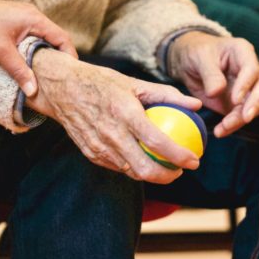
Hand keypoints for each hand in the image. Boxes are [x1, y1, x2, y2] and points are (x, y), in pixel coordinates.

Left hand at [0, 0, 77, 95]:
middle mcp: (32, 15)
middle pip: (54, 38)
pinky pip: (31, 36)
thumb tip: (33, 91)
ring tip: (44, 74)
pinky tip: (27, 63)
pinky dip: (33, 49)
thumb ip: (19, 71)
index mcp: (34, 19)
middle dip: (58, 57)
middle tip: (59, 77)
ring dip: (44, 54)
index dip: (69, 56)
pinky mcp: (13, 21)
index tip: (70, 74)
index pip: (62, 38)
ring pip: (41, 38)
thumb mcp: (1, 52)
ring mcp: (22, 17)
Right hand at [26, 50, 201, 183]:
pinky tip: (143, 160)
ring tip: (166, 167)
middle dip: (168, 176)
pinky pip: (117, 167)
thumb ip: (167, 94)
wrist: (62, 88)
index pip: (157, 142)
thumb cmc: (101, 82)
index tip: (194, 160)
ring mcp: (98, 146)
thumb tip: (196, 105)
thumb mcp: (134, 82)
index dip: (179, 156)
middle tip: (181, 170)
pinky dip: (133, 167)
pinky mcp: (90, 153)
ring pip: (131, 172)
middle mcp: (111, 133)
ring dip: (152, 175)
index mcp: (124, 113)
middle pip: (144, 168)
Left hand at [167, 32, 258, 137]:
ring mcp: (247, 88)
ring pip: (255, 105)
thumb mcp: (199, 58)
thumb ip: (210, 74)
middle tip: (245, 118)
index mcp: (242, 52)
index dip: (246, 84)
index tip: (235, 99)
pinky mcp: (239, 103)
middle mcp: (250, 70)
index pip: (252, 68)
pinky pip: (242, 116)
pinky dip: (233, 125)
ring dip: (241, 119)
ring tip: (224, 128)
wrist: (189, 62)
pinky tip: (221, 131)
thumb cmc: (196, 52)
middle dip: (255, 104)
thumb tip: (216, 92)